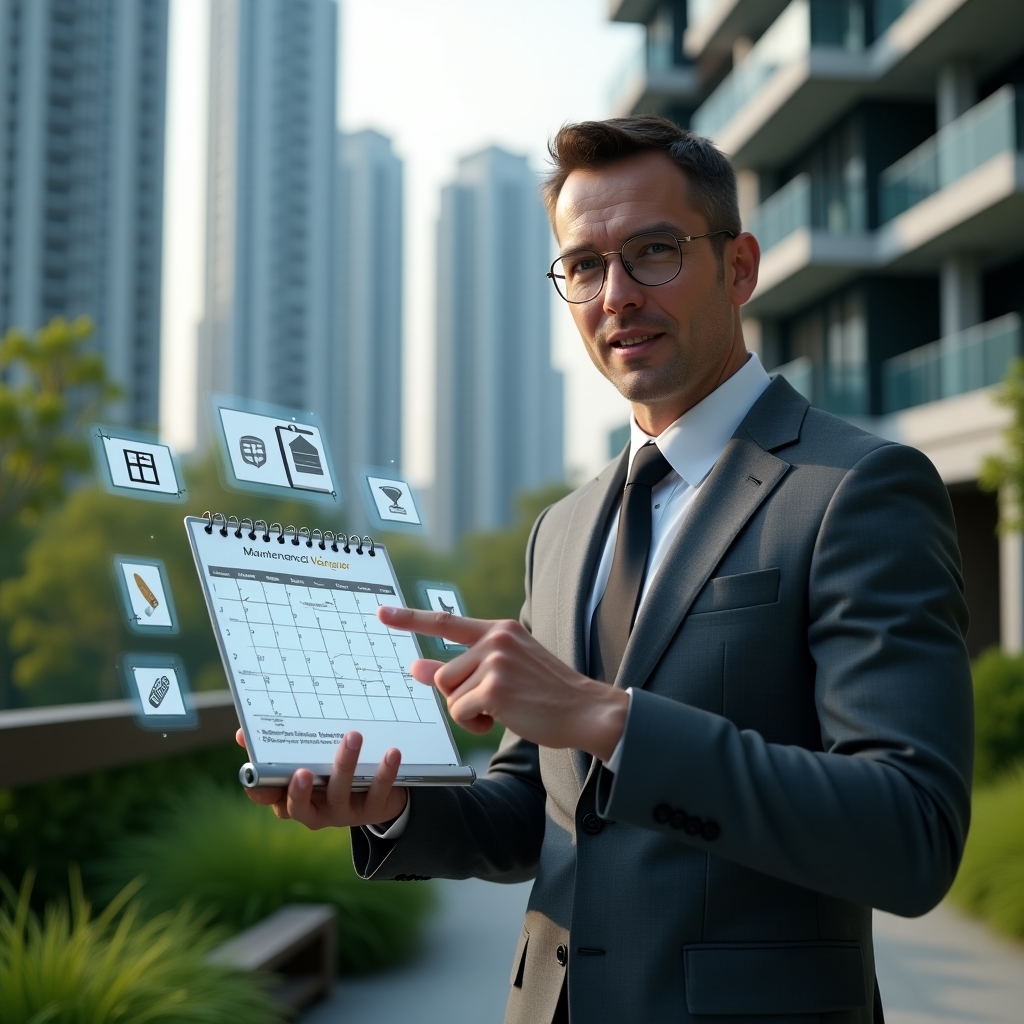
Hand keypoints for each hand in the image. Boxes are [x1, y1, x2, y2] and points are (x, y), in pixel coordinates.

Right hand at [234, 727, 407, 827]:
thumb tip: (243, 734)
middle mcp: (313, 810)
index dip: (259, 789)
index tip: (255, 772)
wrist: (376, 795)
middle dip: (299, 790)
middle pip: (300, 806)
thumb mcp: (305, 758)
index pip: (266, 797)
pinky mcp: (372, 809)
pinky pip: (377, 792)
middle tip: (302, 771)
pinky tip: (391, 753)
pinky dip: (384, 773)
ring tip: (352, 737)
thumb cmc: (330, 772)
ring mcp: (342, 812)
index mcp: (290, 797)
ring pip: (339, 794)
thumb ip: (278, 746)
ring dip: (345, 765)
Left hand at [377, 607, 627, 760]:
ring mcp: (495, 662)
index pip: (445, 621)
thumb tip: (415, 666)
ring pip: (449, 694)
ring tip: (503, 710)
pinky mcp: (495, 688)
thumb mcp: (503, 673)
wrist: (586, 711)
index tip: (382, 614)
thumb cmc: (546, 694)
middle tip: (494, 704)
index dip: (409, 619)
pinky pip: (460, 712)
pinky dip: (475, 724)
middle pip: (443, 674)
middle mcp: (495, 639)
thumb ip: (459, 667)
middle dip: (459, 697)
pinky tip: (504, 719)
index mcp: (499, 630)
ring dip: (468, 711)